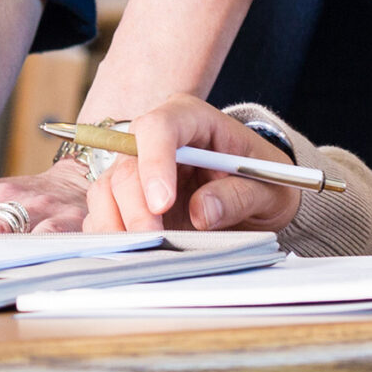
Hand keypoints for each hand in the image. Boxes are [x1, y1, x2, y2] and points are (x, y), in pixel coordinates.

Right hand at [81, 95, 300, 234]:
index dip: (155, 162)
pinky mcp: (129, 198)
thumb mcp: (268, 188)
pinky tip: (132, 252)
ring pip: (107, 189)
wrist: (257, 194)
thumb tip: (202, 212)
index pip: (159, 127)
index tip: (161, 202)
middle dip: (136, 207)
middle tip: (154, 240)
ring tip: (143, 251)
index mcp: (191, 118)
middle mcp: (157, 139)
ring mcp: (139, 169)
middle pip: (128, 164)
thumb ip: (238, 196)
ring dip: (118, 223)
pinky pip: (104, 212)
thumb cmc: (262, 180)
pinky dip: (112, 234)